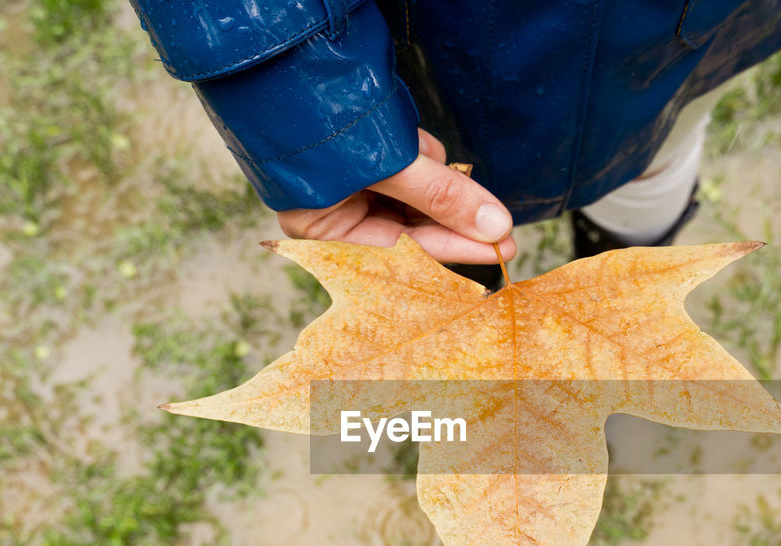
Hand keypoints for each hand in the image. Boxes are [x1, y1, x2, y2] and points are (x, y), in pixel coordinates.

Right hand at [277, 128, 515, 263]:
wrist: (279, 58)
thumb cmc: (316, 117)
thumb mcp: (384, 162)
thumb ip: (440, 195)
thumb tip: (495, 227)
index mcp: (324, 232)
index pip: (403, 252)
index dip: (455, 248)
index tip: (501, 247)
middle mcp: (336, 215)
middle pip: (412, 227)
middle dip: (444, 209)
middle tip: (495, 217)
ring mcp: (351, 185)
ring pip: (416, 194)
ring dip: (429, 173)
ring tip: (417, 150)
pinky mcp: (366, 158)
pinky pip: (409, 166)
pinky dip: (419, 153)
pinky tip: (409, 137)